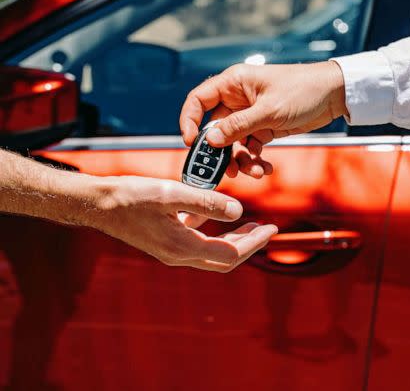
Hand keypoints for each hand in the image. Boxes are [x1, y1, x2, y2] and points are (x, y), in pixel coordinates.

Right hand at [91, 175, 276, 271]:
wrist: (97, 203)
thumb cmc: (129, 196)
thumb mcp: (170, 193)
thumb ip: (206, 202)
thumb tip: (238, 210)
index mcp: (182, 247)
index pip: (230, 253)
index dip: (254, 242)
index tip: (272, 230)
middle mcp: (178, 255)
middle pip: (225, 258)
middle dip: (249, 245)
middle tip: (267, 229)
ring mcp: (171, 252)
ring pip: (212, 252)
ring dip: (233, 240)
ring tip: (250, 223)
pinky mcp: (165, 243)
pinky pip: (197, 242)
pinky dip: (213, 233)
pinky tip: (218, 214)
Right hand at [179, 61, 347, 177]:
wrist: (334, 95)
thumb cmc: (302, 91)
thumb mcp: (269, 111)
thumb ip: (238, 126)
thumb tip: (209, 140)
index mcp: (233, 83)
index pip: (198, 100)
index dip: (189, 121)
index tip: (191, 143)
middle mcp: (238, 99)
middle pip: (216, 129)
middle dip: (222, 152)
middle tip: (227, 171)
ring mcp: (251, 115)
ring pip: (234, 143)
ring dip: (242, 160)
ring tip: (255, 172)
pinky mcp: (264, 128)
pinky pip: (251, 147)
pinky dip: (256, 159)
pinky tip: (265, 168)